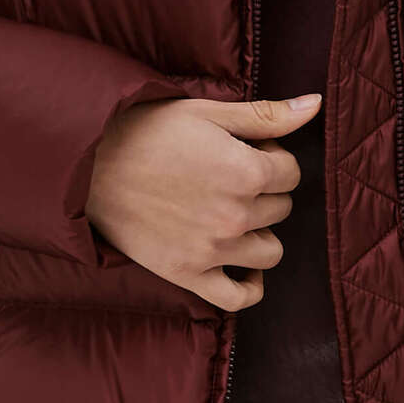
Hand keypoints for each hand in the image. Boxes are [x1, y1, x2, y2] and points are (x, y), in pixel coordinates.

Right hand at [87, 91, 318, 310]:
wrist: (88, 163)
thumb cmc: (147, 130)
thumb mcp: (208, 112)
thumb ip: (267, 116)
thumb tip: (315, 105)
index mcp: (246, 171)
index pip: (291, 172)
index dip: (271, 157)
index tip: (245, 151)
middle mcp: (235, 215)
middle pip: (281, 209)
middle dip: (264, 191)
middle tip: (228, 177)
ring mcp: (213, 250)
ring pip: (270, 252)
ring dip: (259, 233)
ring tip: (232, 214)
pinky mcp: (188, 274)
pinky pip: (239, 297)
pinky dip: (249, 286)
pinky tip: (242, 267)